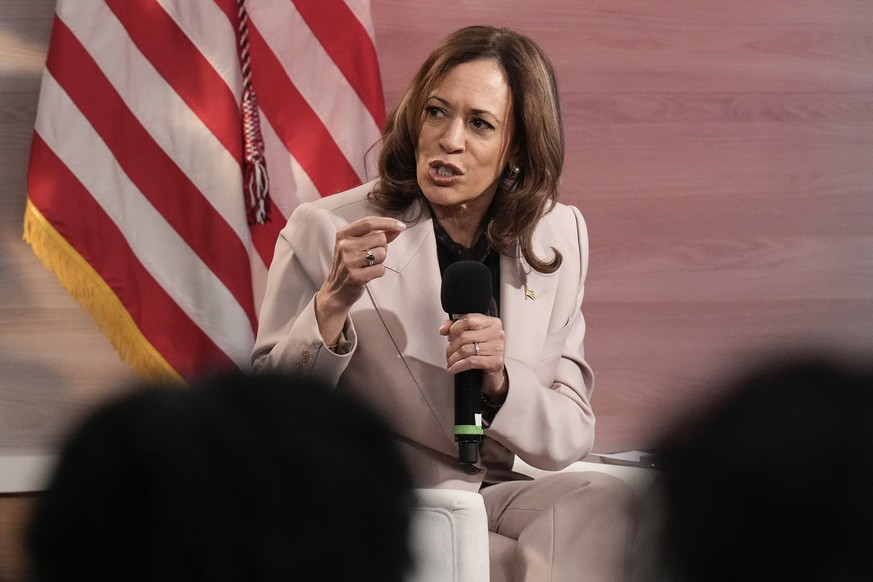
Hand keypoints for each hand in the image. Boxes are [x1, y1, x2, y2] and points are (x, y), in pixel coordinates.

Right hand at [316, 216, 405, 344]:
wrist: (336, 290)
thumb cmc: (350, 264)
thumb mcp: (358, 245)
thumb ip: (379, 234)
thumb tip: (398, 228)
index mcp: (343, 234)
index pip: (369, 222)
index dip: (388, 222)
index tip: (401, 226)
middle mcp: (344, 246)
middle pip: (380, 238)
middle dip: (382, 247)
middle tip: (371, 257)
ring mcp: (349, 261)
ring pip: (382, 253)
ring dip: (380, 260)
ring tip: (368, 265)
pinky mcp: (355, 276)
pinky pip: (381, 269)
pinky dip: (379, 272)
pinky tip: (368, 274)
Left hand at [439, 314, 507, 400]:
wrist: (494, 374)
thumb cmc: (483, 353)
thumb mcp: (471, 336)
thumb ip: (456, 327)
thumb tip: (443, 329)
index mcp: (492, 323)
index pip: (468, 319)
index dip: (454, 328)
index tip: (449, 336)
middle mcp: (496, 334)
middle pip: (464, 336)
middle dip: (451, 346)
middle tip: (449, 352)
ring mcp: (497, 348)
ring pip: (465, 350)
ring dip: (453, 358)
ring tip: (450, 361)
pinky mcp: (495, 362)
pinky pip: (470, 362)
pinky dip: (458, 366)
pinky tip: (454, 368)